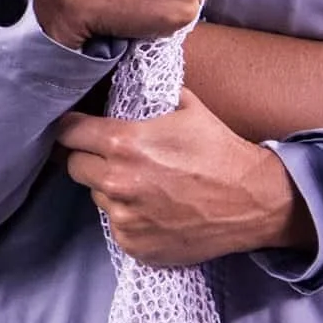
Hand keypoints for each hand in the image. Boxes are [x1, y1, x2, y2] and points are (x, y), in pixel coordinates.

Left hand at [57, 87, 312, 265]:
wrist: (252, 201)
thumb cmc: (219, 150)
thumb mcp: (186, 106)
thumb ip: (149, 94)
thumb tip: (130, 76)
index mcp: (123, 144)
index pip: (69, 133)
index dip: (72, 127)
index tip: (76, 128)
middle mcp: (117, 183)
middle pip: (75, 166)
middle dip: (88, 157)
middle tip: (111, 155)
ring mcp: (125, 218)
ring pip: (96, 197)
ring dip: (110, 188)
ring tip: (142, 182)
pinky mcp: (134, 245)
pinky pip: (116, 225)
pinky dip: (129, 216)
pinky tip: (154, 207)